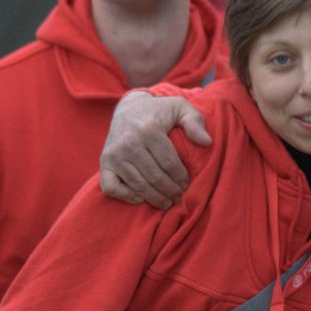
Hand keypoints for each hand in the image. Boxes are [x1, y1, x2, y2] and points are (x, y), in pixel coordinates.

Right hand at [99, 90, 210, 207]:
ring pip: (138, 185)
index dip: (180, 177)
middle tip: (178, 196)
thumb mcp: (180, 108)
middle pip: (155, 177)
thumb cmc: (159, 111)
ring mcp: (114, 154)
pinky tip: (140, 197)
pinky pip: (111, 187)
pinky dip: (126, 196)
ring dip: (155, 198)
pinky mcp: (104, 162)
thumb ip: (195, 122)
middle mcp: (129, 143)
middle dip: (170, 191)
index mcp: (149, 130)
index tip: (186, 184)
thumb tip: (206, 142)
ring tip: (166, 202)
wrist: (128, 108)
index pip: (169, 163)